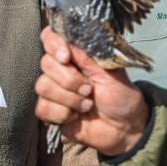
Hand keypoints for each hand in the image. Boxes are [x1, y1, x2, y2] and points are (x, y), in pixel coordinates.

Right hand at [35, 28, 149, 154]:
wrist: (124, 128)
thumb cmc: (122, 96)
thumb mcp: (111, 71)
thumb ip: (88, 55)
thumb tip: (68, 40)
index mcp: (76, 54)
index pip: (51, 37)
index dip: (53, 45)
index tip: (66, 57)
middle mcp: (62, 69)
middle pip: (46, 63)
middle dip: (70, 79)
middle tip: (89, 89)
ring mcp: (54, 90)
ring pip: (43, 86)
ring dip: (69, 99)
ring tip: (87, 104)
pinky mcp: (50, 111)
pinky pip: (42, 108)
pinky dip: (62, 114)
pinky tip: (75, 117)